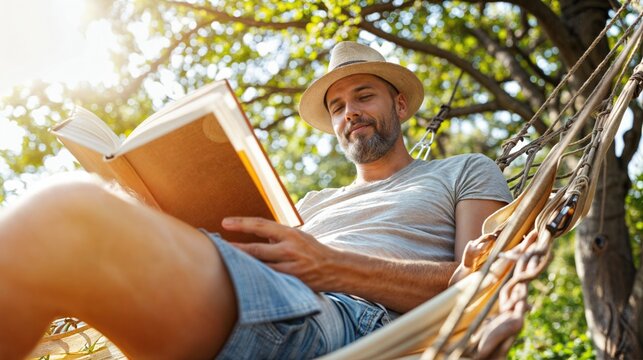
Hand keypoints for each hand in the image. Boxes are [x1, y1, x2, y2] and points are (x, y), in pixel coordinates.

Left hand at [221, 217, 338, 290]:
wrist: (335, 269)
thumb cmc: (312, 250)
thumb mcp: (297, 236)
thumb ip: (276, 235)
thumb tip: (255, 234)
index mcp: (290, 233)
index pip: (261, 225)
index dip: (241, 223)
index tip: (224, 223)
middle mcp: (289, 249)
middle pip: (255, 249)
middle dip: (234, 249)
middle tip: (215, 246)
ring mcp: (290, 268)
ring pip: (259, 267)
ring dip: (241, 265)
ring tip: (223, 263)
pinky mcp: (291, 282)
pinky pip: (268, 280)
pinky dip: (255, 278)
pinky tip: (242, 279)